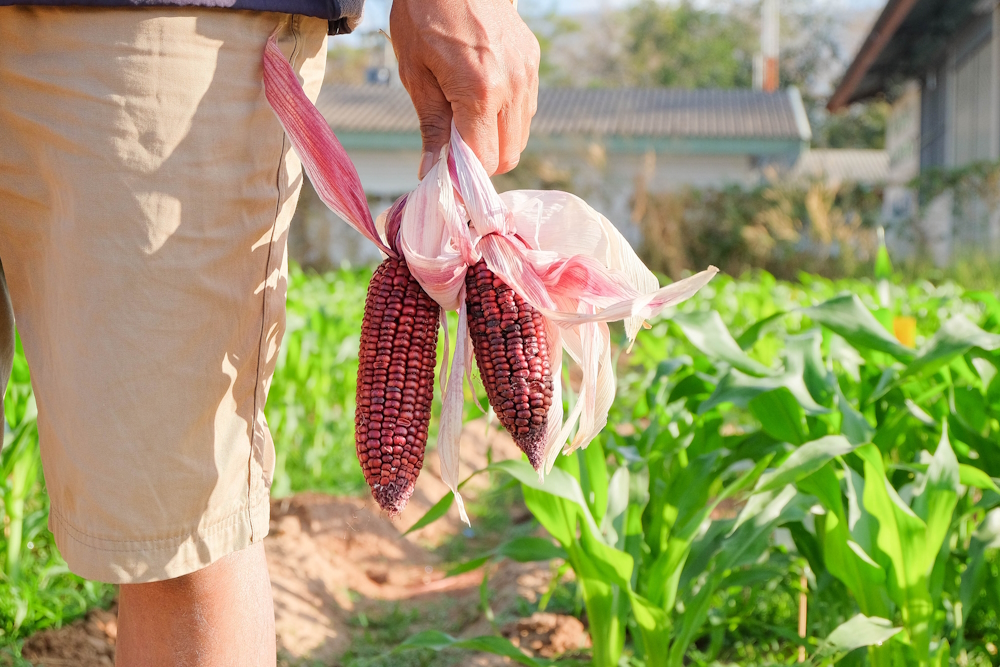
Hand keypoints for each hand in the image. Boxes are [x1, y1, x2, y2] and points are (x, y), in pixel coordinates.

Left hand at [389, 0, 539, 177]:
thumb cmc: (425, 15)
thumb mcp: (416, 73)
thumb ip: (431, 125)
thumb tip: (430, 171)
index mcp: (481, 92)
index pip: (483, 161)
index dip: (463, 173)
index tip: (443, 171)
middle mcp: (513, 87)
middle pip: (507, 156)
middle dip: (480, 160)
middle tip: (452, 145)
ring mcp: (528, 75)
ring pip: (519, 137)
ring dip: (494, 139)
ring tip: (465, 116)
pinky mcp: (532, 64)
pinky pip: (525, 110)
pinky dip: (504, 117)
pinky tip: (481, 97)